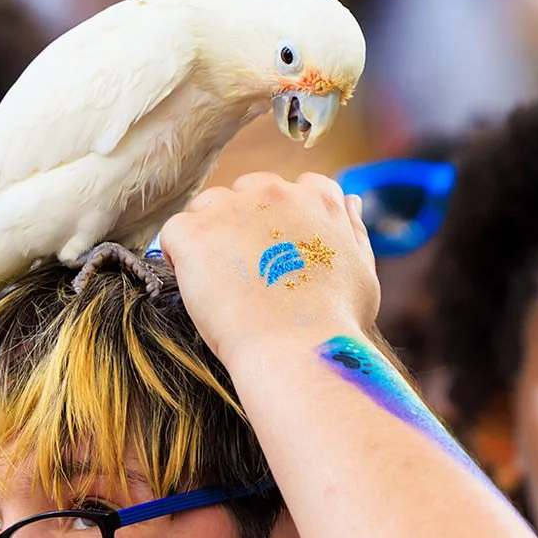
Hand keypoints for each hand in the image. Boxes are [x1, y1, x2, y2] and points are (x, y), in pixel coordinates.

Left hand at [161, 172, 379, 362]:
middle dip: (244, 223)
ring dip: (210, 235)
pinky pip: (174, 231)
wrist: (298, 348)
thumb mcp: (362, 272)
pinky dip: (179, 255)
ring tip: (222, 282)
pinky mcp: (195, 231)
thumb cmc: (335, 322)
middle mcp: (275, 191)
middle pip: (247, 192)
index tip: (279, 253)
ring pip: (208, 207)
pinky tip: (196, 285)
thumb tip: (350, 201)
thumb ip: (352, 231)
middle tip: (248, 272)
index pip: (295, 189)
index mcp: (318, 197)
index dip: (283, 222)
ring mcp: (231, 207)